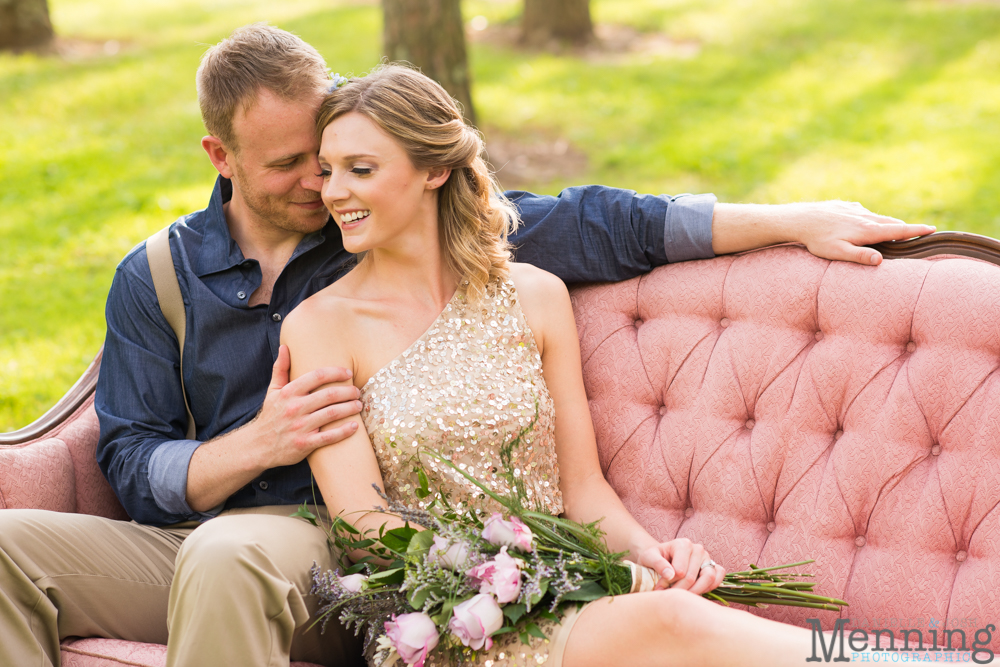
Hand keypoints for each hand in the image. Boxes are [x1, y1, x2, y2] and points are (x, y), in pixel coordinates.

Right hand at [251, 345, 361, 468]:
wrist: (258, 446)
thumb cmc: (270, 416)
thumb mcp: (273, 391)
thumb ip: (280, 369)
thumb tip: (285, 347)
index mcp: (289, 393)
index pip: (317, 376)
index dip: (336, 372)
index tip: (348, 373)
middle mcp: (294, 408)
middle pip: (329, 395)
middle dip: (348, 391)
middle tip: (357, 391)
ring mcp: (299, 427)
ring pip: (332, 414)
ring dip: (350, 408)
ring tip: (359, 405)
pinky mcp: (304, 444)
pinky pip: (328, 437)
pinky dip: (344, 431)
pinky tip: (355, 426)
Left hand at [637, 538, 724, 594]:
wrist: (661, 557)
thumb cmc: (654, 557)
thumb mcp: (649, 557)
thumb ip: (657, 563)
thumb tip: (670, 575)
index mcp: (683, 544)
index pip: (680, 571)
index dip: (669, 583)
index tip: (659, 588)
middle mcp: (698, 549)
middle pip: (693, 577)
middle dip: (680, 590)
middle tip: (669, 596)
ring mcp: (707, 558)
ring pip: (709, 578)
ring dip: (695, 591)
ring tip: (682, 596)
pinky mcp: (714, 566)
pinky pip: (719, 577)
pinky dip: (710, 587)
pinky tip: (696, 592)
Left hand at [789, 201, 934, 265]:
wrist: (800, 219)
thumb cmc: (817, 240)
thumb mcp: (837, 253)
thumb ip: (859, 256)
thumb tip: (880, 260)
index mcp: (867, 230)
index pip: (898, 230)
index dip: (916, 230)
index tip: (933, 229)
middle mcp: (865, 217)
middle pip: (892, 222)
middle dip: (906, 227)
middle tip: (920, 231)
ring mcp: (856, 210)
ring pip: (878, 217)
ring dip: (888, 223)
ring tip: (896, 231)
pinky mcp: (846, 206)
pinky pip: (863, 213)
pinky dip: (870, 219)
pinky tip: (865, 224)